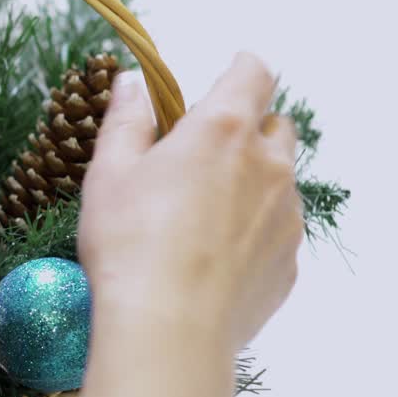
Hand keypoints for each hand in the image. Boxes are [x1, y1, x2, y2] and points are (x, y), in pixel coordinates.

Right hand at [78, 52, 302, 349]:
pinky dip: (252, 229)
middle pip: (276, 126)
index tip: (228, 72)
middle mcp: (267, 165)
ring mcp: (285, 215)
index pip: (254, 74)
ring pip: (279, 180)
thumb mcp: (108, 172)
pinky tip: (210, 255)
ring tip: (199, 214)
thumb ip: (125, 119)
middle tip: (201, 152)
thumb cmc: (129, 243)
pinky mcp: (288, 261)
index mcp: (221, 129)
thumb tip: (133, 82)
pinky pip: (276, 230)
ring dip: (250, 181)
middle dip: (247, 127)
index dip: (241, 68)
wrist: (167, 328)